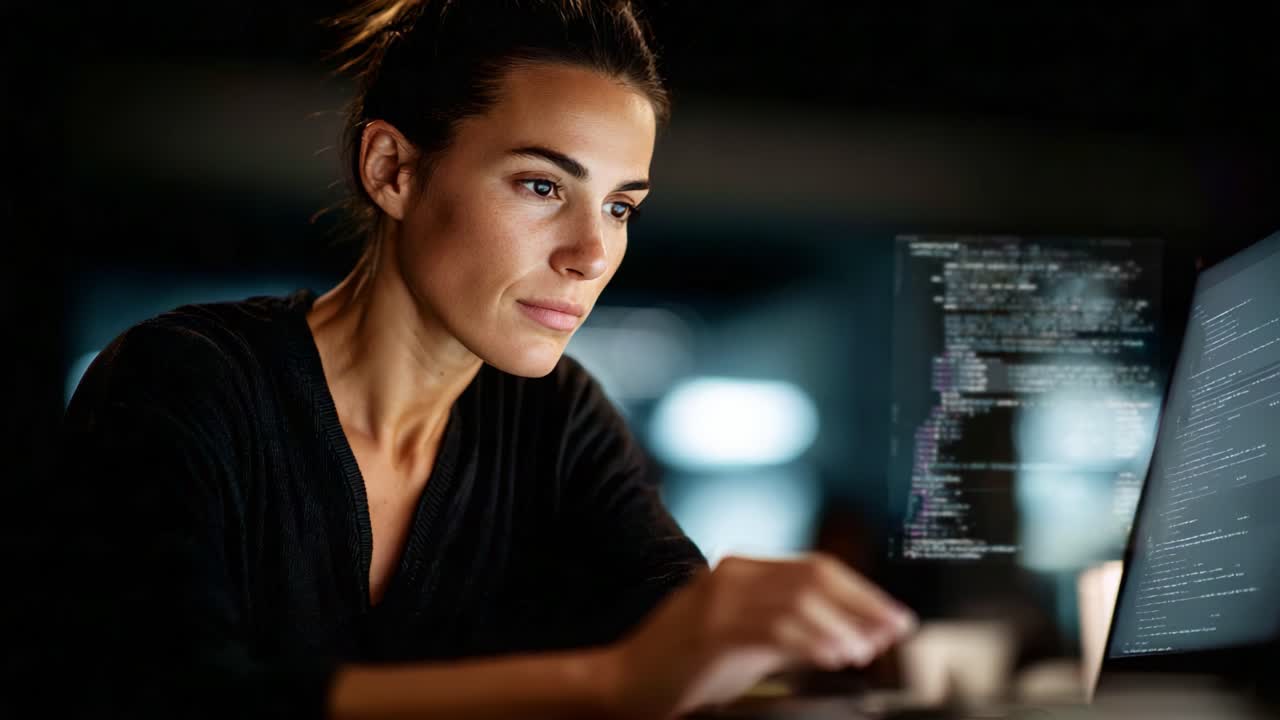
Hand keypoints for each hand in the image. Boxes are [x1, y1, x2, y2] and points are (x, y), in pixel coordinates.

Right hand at [604, 553, 915, 718]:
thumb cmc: (685, 666)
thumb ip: (788, 630)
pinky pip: (774, 628)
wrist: (626, 682)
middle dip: (862, 603)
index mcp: (742, 568)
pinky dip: (811, 641)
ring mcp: (720, 598)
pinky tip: (833, 655)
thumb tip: (848, 634)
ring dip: (841, 624)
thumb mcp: (745, 639)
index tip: (894, 616)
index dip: (861, 592)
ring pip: (798, 598)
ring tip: (864, 649)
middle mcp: (733, 573)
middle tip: (894, 629)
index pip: (816, 568)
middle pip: (814, 576)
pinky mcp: (712, 628)